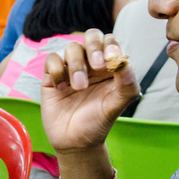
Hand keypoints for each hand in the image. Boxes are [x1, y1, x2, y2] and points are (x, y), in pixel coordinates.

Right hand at [40, 29, 139, 152]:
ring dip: (76, 65)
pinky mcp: (52, 76)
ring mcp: (70, 68)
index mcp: (108, 66)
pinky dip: (57, 70)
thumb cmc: (98, 122)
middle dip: (93, 46)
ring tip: (79, 87)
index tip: (111, 59)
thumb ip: (126, 84)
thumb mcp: (117, 105)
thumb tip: (125, 62)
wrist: (75, 142)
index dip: (110, 45)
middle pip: (91, 36)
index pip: (110, 42)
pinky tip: (61, 88)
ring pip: (71, 47)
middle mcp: (90, 63)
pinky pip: (52, 60)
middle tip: (97, 65)